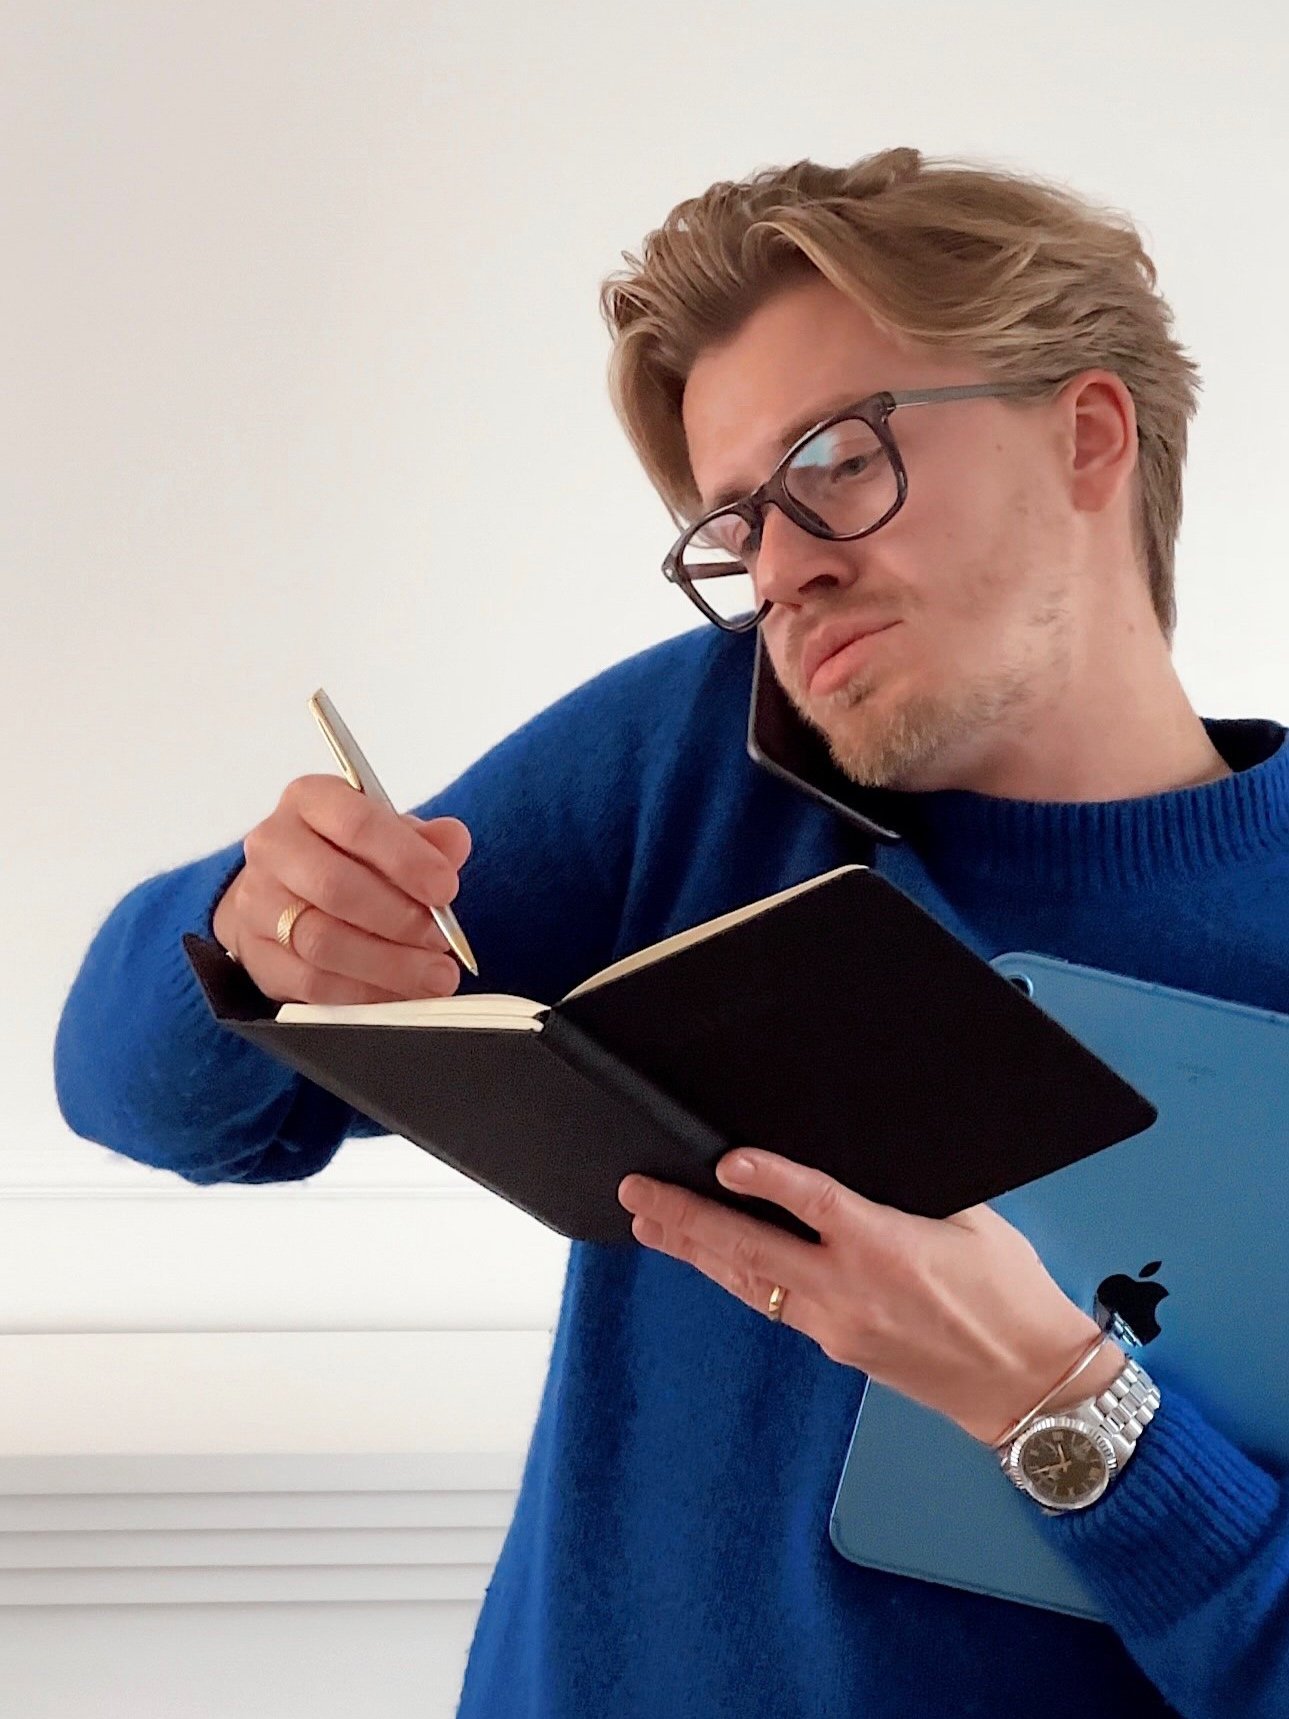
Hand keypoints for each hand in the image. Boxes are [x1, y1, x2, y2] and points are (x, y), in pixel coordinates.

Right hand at [212, 775, 471, 1005]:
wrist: (286, 890)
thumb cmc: (349, 856)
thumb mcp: (391, 835)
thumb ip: (426, 840)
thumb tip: (453, 841)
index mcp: (309, 800)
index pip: (357, 824)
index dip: (406, 859)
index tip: (446, 890)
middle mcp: (273, 845)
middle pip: (335, 887)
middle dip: (399, 919)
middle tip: (442, 941)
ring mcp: (255, 901)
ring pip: (322, 941)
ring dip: (387, 964)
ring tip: (433, 975)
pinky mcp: (255, 954)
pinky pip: (310, 982)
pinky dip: (363, 992)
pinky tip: (399, 993)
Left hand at [618, 1149, 1122, 1445]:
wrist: (1028, 1386)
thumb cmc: (1010, 1301)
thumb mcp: (975, 1222)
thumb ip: (914, 1188)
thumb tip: (866, 1158)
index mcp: (888, 1248)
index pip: (814, 1203)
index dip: (767, 1178)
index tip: (724, 1159)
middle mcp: (850, 1291)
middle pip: (750, 1250)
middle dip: (686, 1218)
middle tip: (638, 1192)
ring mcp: (836, 1326)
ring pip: (749, 1282)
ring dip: (694, 1251)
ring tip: (649, 1223)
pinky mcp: (836, 1347)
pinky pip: (773, 1305)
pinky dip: (736, 1278)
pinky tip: (712, 1262)